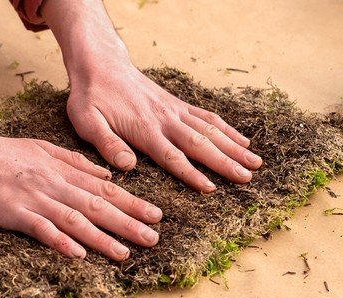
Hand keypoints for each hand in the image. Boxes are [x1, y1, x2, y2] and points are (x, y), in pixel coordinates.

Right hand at [0, 76, 161, 260]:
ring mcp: (34, 198)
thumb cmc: (0, 152)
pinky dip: (61, 241)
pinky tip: (79, 254)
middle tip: (153, 238)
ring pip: (75, 220)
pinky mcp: (12, 212)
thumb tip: (109, 172)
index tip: (156, 215)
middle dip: (128, 223)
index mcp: (62, 170)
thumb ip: (76, 161)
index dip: (133, 202)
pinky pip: (41, 229)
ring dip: (102, 237)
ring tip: (125, 252)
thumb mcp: (43, 148)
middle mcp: (54, 184)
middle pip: (97, 206)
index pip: (105, 188)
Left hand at [66, 65, 262, 192]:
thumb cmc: (91, 97)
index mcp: (144, 129)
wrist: (101, 64)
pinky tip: (242, 141)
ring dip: (234, 147)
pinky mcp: (177, 104)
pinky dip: (227, 129)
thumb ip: (107, 143)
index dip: (193, 174)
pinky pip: (207, 117)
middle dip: (225, 162)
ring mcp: (175, 110)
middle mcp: (165, 119)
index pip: (172, 156)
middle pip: (200, 144)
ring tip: (255, 163)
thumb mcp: (87, 121)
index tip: (212, 189)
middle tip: (248, 178)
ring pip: (210, 130)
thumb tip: (127, 165)